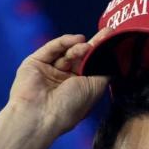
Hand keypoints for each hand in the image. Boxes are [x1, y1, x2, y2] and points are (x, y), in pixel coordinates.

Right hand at [0, 27, 113, 148]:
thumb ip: (104, 73)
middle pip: (80, 57)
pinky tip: (78, 40)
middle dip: (94, 45)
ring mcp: (48, 71)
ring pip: (67, 52)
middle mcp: (63, 80)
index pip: (91, 67)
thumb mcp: (95, 89)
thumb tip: (114, 59)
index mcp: (78, 90)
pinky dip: (65, 42)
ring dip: (79, 47)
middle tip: (108, 32)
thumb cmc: (70, 107)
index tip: (114, 40)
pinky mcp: (35, 63)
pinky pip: (52, 48)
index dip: (101, 55)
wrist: (41, 116)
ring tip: (87, 45)